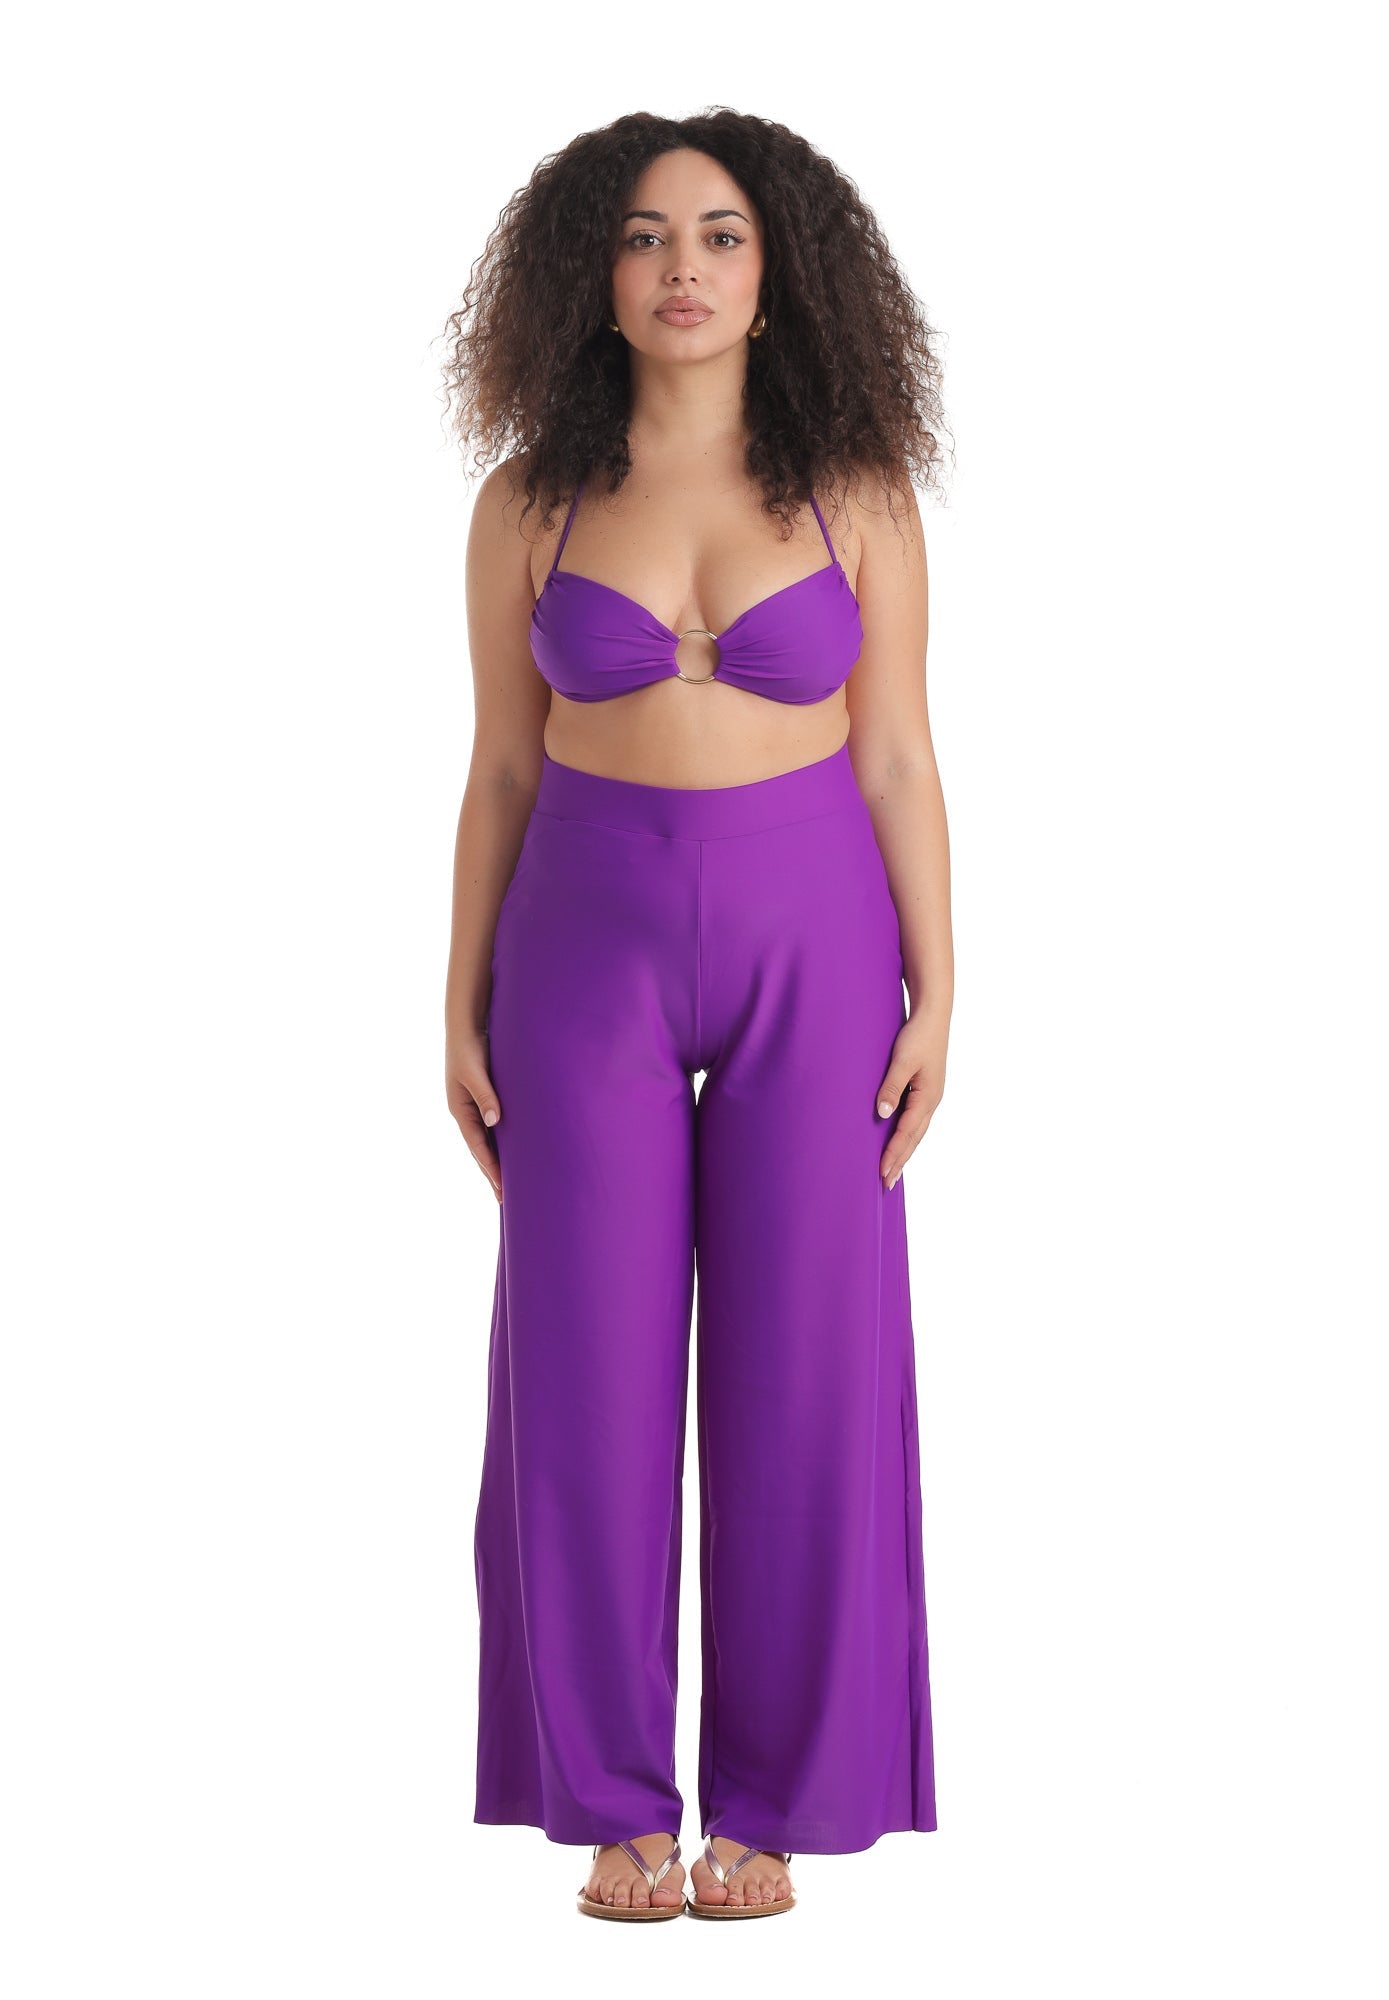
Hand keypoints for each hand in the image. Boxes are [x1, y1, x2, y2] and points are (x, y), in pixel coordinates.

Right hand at [446, 1023, 502, 1202]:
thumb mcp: (474, 1071)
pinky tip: (514, 1152)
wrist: (466, 1025)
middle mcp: (467, 1112)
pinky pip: (495, 1128)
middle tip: (505, 1200)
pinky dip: (502, 1143)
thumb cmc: (468, 1047)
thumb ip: (485, 1095)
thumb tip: (495, 1121)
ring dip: (497, 1162)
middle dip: (492, 1174)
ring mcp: (476, 1107)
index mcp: (460, 1110)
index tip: (503, 1189)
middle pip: (481, 1150)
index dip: (491, 1168)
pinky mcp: (486, 1098)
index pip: (478, 1147)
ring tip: (510, 1184)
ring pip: (488, 1141)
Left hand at [875, 1006, 947, 1189]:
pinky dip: (907, 1136)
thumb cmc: (917, 1035)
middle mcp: (931, 1100)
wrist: (933, 1015)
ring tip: (892, 1170)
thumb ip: (891, 1087)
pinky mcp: (926, 1089)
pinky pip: (916, 1120)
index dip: (893, 1154)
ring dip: (904, 1151)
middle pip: (914, 1138)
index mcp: (927, 1097)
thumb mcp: (901, 1061)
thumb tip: (883, 1115)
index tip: (882, 1173)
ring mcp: (930, 1096)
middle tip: (886, 1184)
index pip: (907, 1133)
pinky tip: (899, 1141)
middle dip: (900, 1161)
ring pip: (916, 1131)